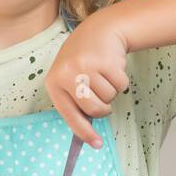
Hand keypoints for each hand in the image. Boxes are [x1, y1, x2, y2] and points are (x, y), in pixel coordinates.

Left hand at [45, 9, 129, 148]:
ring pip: (109, 97)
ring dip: (111, 90)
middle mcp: (67, 75)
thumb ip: (74, 100)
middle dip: (103, 108)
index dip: (84, 132)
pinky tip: (112, 66)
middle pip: (94, 109)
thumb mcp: (69, 77)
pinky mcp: (105, 61)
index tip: (96, 145)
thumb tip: (87, 132)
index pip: (69, 114)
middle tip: (102, 95)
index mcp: (54, 83)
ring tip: (103, 74)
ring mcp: (85, 67)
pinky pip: (121, 85)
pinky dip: (121, 80)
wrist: (99, 30)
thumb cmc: (83, 60)